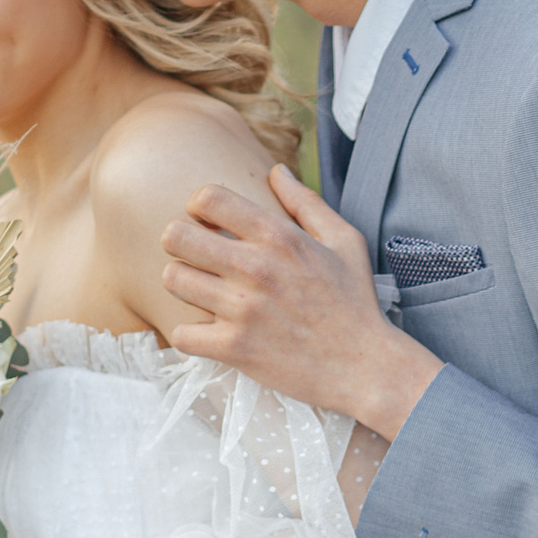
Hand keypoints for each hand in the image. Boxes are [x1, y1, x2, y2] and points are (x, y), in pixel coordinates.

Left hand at [161, 164, 442, 438]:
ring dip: (183, 284)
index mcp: (279, 237)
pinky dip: (188, 334)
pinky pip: (180, 334)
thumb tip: (276, 170)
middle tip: (194, 254)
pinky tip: (206, 330)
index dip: (198, 204)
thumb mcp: (345, 241)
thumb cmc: (355, 302)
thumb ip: (306, 202)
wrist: (364, 367)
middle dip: (179, 240)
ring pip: (173, 280)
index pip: (210, 197)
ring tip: (201, 291)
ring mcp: (242, 310)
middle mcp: (256, 268)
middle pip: (176, 236)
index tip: (206, 220)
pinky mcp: (234, 349)